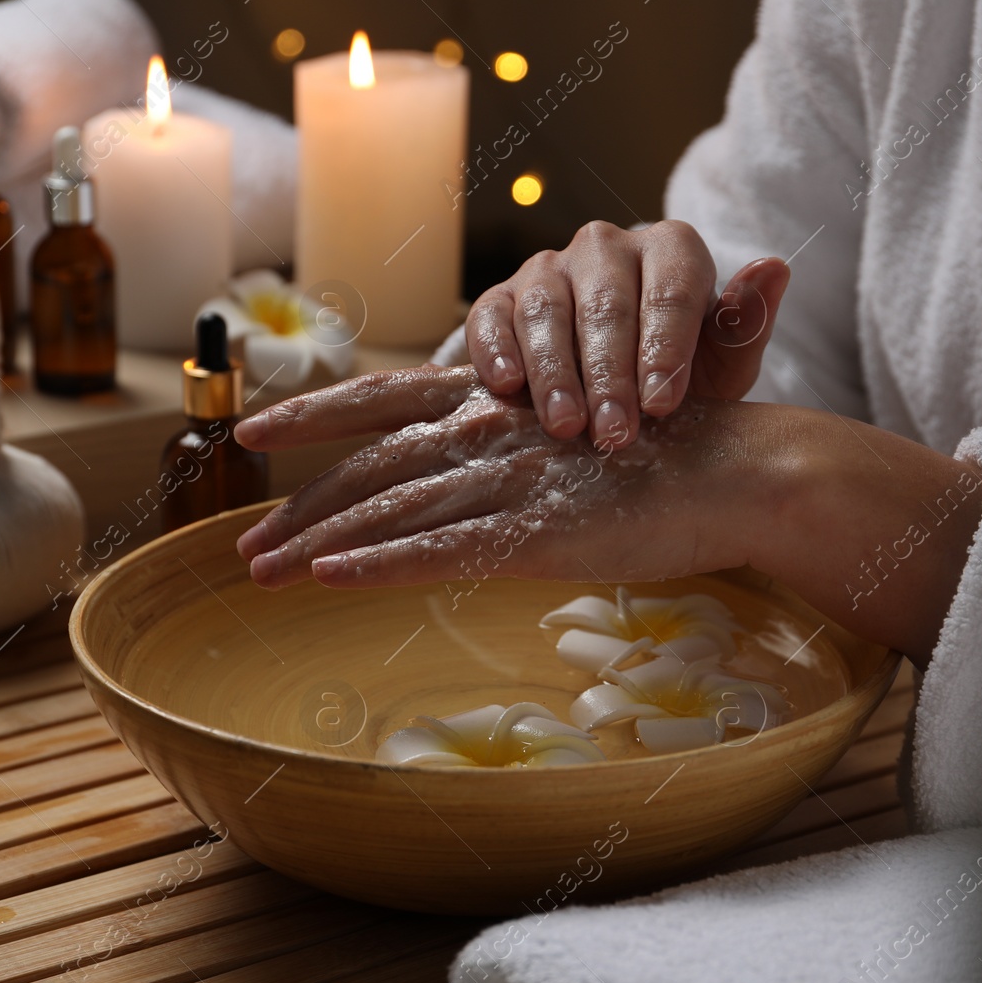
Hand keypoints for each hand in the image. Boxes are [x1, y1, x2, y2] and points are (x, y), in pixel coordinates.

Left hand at [235, 367, 981, 666]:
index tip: (250, 426)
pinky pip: (442, 550)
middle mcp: (489, 432)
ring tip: (258, 573)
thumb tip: (467, 460)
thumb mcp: (575, 438)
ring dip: (315, 543)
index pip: (382, 401)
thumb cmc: (665, 452)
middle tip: (244, 545)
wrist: (738, 468)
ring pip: (390, 510)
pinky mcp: (539, 533)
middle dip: (298, 505)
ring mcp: (511, 482)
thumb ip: (516, 447)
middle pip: (368, 465)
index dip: (312, 412)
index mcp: (495, 404)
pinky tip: (329, 581)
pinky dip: (379, 564)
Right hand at [464, 220, 790, 448]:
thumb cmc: (678, 377)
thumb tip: (774, 267)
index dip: (665, 348)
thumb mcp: (723, 363)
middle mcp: (607, 245)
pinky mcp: (501, 297)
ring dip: (555, 372)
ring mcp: (549, 267)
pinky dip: (497, 350)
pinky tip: (507, 387)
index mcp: (671, 249)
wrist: (614, 391)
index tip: (663, 405)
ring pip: (547, 309)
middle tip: (614, 433)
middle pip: (607, 303)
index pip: (671, 290)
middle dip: (610, 374)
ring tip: (566, 427)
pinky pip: (492, 316)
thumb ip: (745, 325)